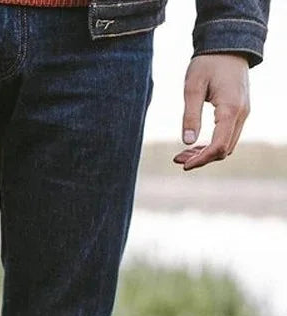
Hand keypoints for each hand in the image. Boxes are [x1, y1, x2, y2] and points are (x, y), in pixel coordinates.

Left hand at [173, 53, 250, 170]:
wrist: (227, 45)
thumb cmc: (208, 63)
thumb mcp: (192, 87)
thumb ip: (190, 115)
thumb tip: (188, 142)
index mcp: (231, 109)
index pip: (219, 146)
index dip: (201, 159)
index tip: (183, 165)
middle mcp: (241, 114)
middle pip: (224, 150)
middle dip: (201, 159)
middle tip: (177, 158)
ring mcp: (243, 113)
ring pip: (227, 145)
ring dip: (206, 153)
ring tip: (182, 154)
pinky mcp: (239, 112)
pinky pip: (228, 136)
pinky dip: (212, 144)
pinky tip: (194, 145)